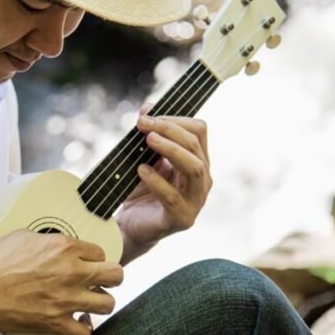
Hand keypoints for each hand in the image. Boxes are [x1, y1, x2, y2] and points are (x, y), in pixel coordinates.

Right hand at [0, 229, 122, 334]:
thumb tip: (55, 244)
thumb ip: (47, 240)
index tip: (88, 263)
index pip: (100, 252)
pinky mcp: (56, 323)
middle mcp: (71, 272)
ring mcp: (66, 299)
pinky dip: (82, 329)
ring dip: (100, 302)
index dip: (94, 258)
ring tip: (90, 302)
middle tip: (101, 281)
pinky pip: (85, 332)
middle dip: (110, 277)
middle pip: (116, 275)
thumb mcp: (21, 237)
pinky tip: (76, 323)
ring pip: (108, 304)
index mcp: (63, 247)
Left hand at [118, 102, 212, 253]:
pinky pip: (173, 197)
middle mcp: (202, 179)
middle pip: (195, 146)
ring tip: (149, 140)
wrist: (131, 226)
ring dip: (171, 150)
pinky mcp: (182, 218)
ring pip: (194, 169)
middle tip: (143, 124)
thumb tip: (147, 107)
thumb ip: (149, 135)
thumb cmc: (141, 190)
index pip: (199, 131)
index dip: (175, 119)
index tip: (148, 114)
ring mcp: (195, 201)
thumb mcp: (144, 158)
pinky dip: (157, 181)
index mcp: (198, 161)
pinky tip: (141, 170)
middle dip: (169, 130)